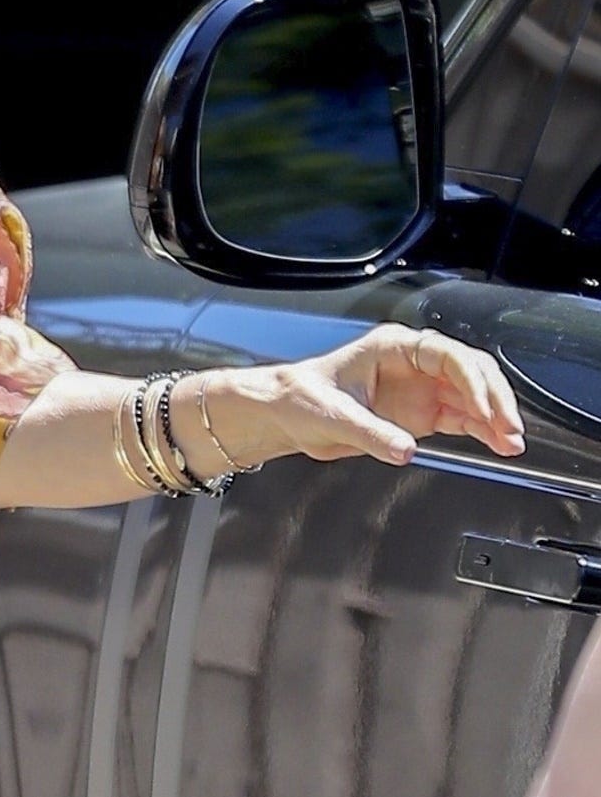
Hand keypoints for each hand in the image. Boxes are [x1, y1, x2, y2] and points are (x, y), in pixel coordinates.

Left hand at [194, 325, 524, 473]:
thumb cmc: (302, 398)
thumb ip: (370, 433)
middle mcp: (414, 363)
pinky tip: (497, 444)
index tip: (481, 406)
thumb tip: (404, 449)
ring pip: (472, 397)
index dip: (470, 379)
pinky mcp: (422, 414)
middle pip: (471, 372)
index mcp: (394, 347)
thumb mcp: (332, 417)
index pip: (447, 354)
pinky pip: (461, 419)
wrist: (285, 414)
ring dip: (494, 417)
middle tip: (508, 428)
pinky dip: (481, 431)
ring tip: (511, 442)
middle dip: (493, 399)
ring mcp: (422, 388)